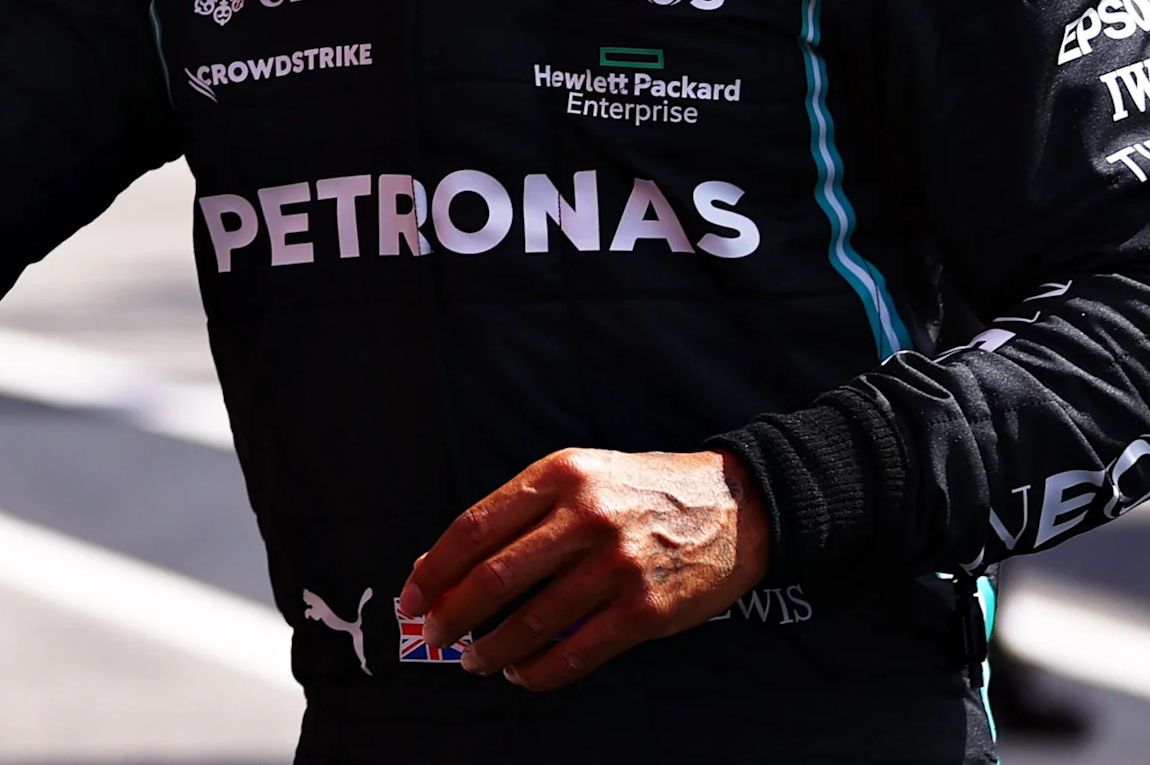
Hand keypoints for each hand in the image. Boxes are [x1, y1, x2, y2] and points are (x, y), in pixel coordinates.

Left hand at [398, 448, 768, 690]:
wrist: (737, 505)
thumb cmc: (639, 491)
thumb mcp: (577, 476)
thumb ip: (515, 513)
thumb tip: (440, 562)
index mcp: (558, 476)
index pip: (474, 528)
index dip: (434, 569)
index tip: (412, 597)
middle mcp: (584, 518)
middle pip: (494, 578)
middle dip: (452, 615)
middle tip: (434, 635)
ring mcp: (616, 566)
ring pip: (531, 622)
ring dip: (492, 650)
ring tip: (476, 660)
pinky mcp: (646, 610)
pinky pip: (577, 653)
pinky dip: (539, 671)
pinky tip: (523, 672)